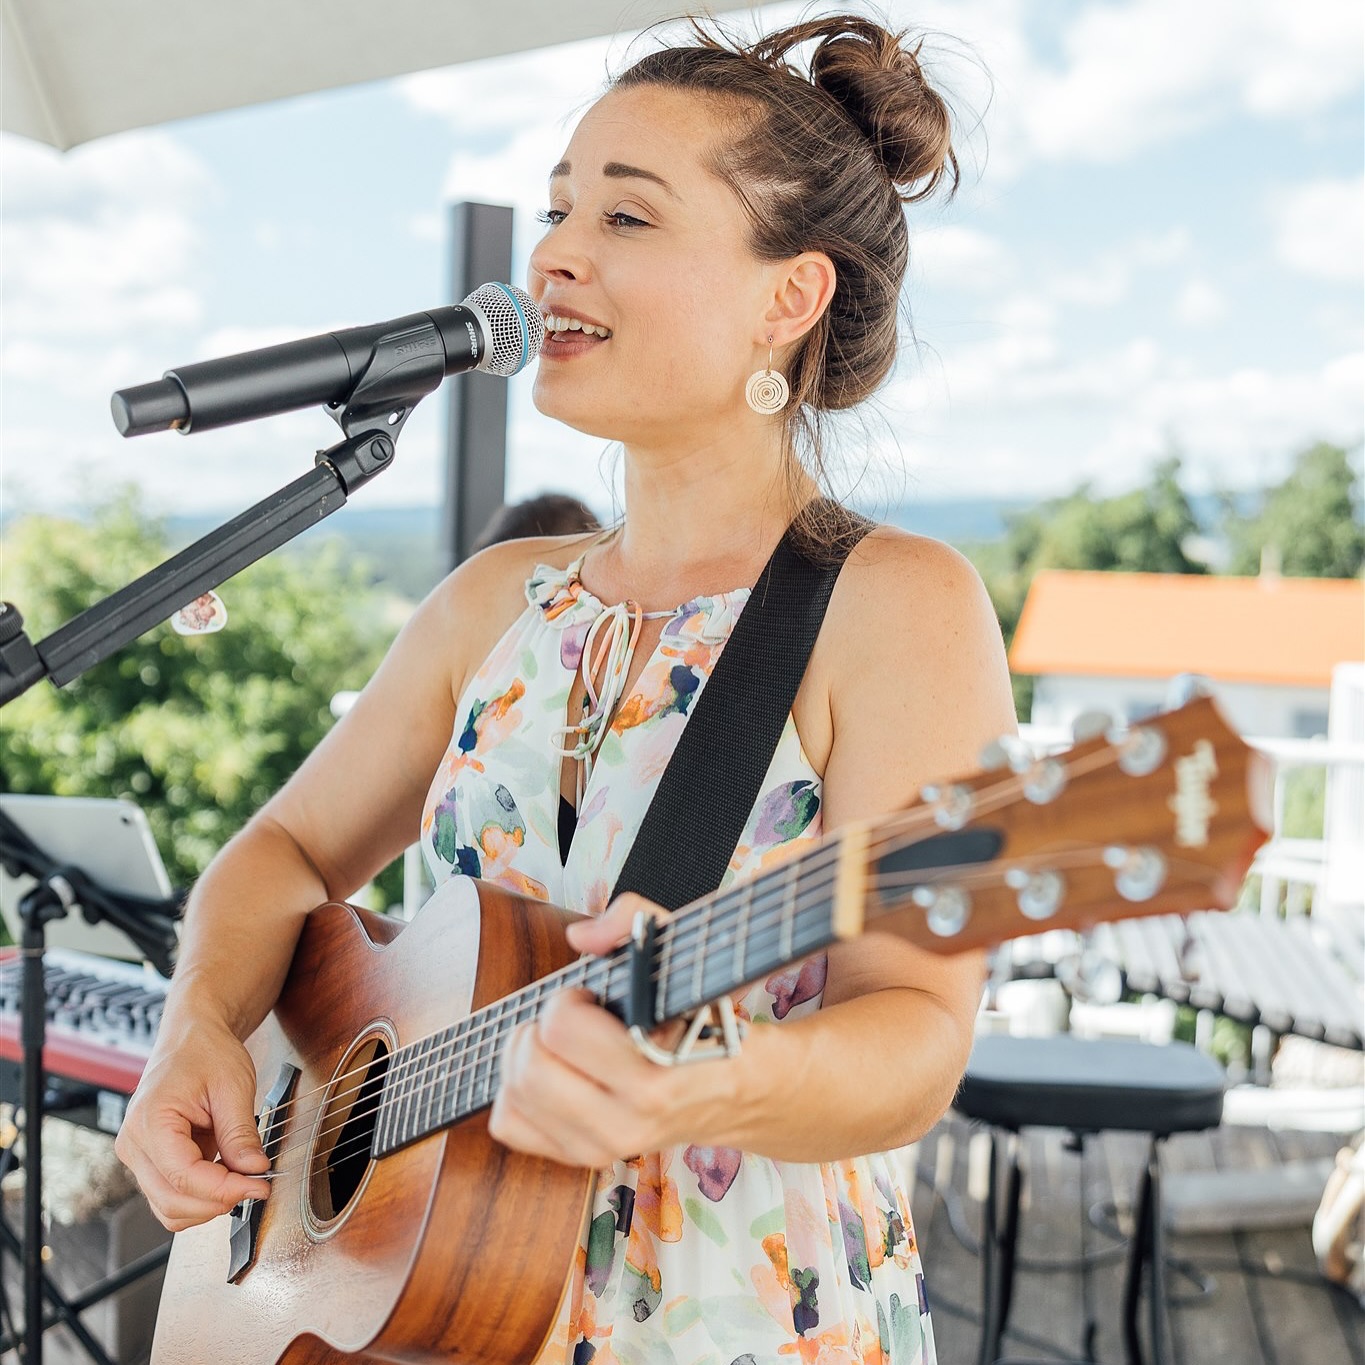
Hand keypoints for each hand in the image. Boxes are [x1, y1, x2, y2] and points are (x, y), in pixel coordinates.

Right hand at [114, 1015, 270, 1230]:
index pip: (183, 1176)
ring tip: (242, 1178)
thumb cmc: (206, 1052)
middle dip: (218, 1201)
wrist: (191, 1039)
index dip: (223, 1189)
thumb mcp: (234, 1086)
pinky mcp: (148, 1162)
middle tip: (257, 1185)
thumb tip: (254, 1170)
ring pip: (169, 1207)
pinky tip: (225, 1175)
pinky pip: (171, 1195)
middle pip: (172, 1201)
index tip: (259, 1185)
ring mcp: (137, 1156)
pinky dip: (200, 1196)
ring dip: (208, 1203)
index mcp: (150, 1120)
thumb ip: (241, 1133)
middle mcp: (134, 1144)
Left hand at [488, 894, 747, 1167]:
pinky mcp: (583, 1158)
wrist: (739, 1091)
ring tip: (562, 1044)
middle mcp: (628, 1120)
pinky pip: (510, 1124)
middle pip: (530, 1068)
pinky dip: (518, 1093)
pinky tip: (554, 1073)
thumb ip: (634, 919)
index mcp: (655, 1073)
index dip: (570, 1000)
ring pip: (513, 1097)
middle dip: (539, 1028)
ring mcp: (603, 1147)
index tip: (593, 998)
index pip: (562, 1029)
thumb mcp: (685, 954)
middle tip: (570, 1018)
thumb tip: (580, 936)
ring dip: (526, 1057)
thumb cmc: (706, 1019)